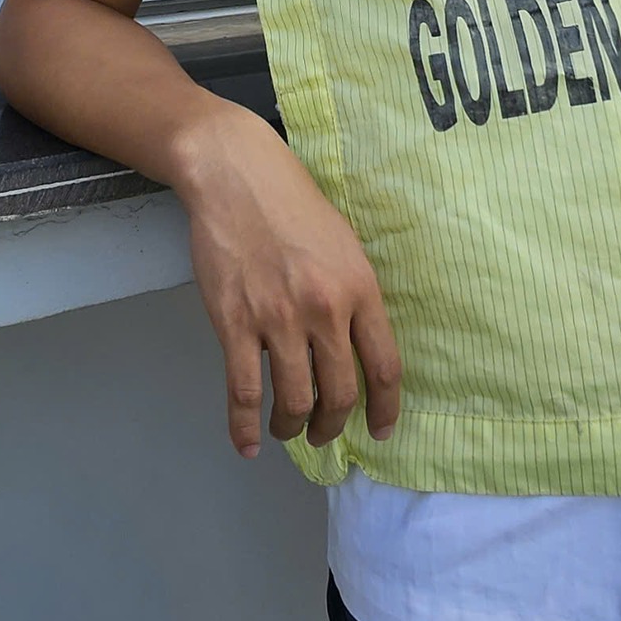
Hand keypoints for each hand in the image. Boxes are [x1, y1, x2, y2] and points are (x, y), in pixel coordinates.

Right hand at [172, 101, 402, 459]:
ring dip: (293, 427)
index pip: (384, 367)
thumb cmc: (292, 204)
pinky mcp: (236, 323)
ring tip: (287, 429)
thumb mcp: (344, 245)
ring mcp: (279, 319)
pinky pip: (243, 390)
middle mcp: (325, 310)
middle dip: (333, 425)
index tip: (378, 431)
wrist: (237, 177)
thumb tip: (354, 347)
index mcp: (360, 288)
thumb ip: (353, 296)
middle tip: (323, 433)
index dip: (384, 409)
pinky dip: (243, 426)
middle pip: (341, 393)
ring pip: (294, 400)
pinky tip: (246, 443)